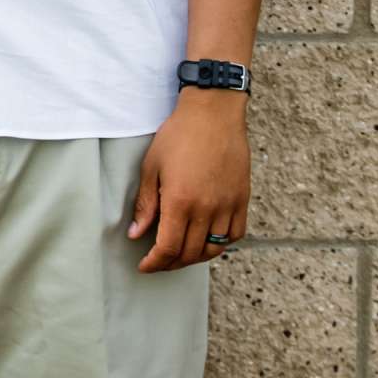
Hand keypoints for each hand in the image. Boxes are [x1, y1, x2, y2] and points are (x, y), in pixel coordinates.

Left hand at [127, 91, 249, 273]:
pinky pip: (235, 234)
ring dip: (196, 257)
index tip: (145, 266)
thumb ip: (145, 205)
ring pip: (214, 248)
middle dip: (171, 263)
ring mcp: (227, 204)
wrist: (213, 112)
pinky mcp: (242, 198)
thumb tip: (135, 234)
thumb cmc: (179, 135)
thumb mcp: (152, 167)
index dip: (155, 263)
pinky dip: (221, 243)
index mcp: (180, 201)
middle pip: (190, 253)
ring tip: (182, 254)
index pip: (168, 248)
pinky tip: (208, 239)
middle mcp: (207, 208)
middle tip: (159, 261)